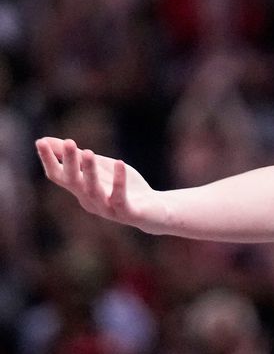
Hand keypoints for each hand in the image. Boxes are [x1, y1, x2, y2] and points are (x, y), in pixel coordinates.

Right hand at [35, 137, 168, 232]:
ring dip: (90, 172)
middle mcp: (89, 201)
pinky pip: (119, 197)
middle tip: (68, 141)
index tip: (40, 142)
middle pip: (74, 182)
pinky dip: (119, 181)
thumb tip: (46, 140)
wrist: (155, 211)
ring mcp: (107, 209)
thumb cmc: (124, 187)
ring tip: (88, 151)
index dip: (49, 160)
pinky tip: (120, 163)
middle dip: (70, 162)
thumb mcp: (100, 167)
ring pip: (93, 191)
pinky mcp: (127, 213)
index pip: (58, 176)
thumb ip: (77, 156)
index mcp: (80, 190)